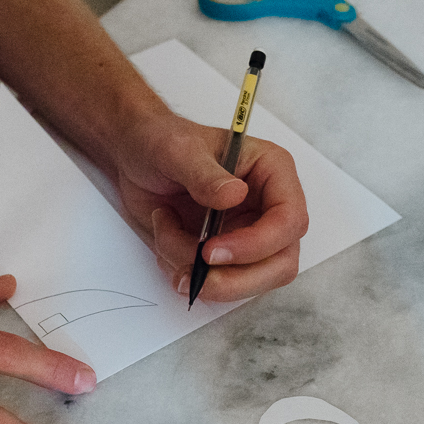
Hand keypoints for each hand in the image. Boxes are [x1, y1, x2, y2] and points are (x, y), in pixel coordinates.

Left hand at [110, 114, 308, 301]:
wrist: (134, 157)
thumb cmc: (161, 140)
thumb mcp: (177, 150)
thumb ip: (204, 174)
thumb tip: (234, 195)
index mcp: (272, 172)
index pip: (289, 220)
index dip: (256, 245)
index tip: (211, 251)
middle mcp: (268, 208)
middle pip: (280, 264)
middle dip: (236, 280)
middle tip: (195, 276)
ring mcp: (249, 235)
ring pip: (248, 282)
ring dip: (202, 276)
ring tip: (165, 236)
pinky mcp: (226, 256)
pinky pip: (216, 283)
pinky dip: (185, 273)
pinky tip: (166, 240)